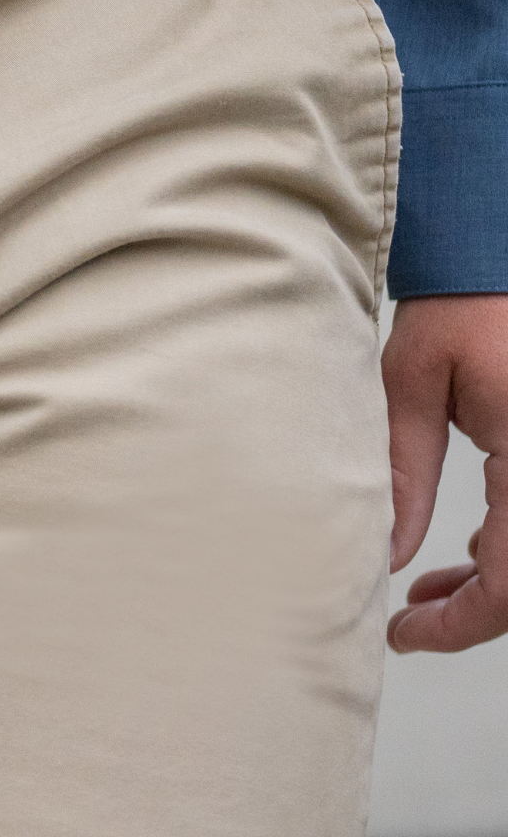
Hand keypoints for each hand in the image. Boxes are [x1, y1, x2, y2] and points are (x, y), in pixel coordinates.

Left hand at [385, 293, 507, 652]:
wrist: (497, 252)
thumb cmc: (460, 301)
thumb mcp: (414, 382)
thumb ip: (403, 471)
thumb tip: (389, 551)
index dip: (461, 624)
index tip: (404, 634)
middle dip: (474, 612)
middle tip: (409, 622)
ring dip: (493, 584)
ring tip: (425, 594)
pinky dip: (507, 549)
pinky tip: (463, 554)